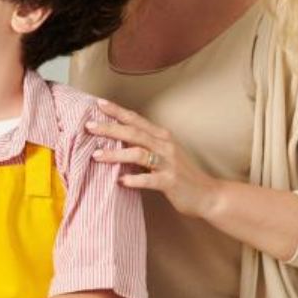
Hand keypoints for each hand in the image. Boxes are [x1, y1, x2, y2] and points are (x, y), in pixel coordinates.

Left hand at [87, 98, 224, 219]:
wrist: (208, 194)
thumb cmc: (180, 174)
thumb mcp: (162, 154)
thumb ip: (143, 145)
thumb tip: (115, 138)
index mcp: (162, 136)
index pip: (136, 120)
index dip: (118, 111)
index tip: (99, 102)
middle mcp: (165, 146)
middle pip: (134, 133)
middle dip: (110, 128)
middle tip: (89, 126)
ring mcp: (168, 164)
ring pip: (139, 153)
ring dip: (116, 153)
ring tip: (96, 155)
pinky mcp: (170, 182)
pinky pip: (150, 179)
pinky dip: (135, 179)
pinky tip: (120, 181)